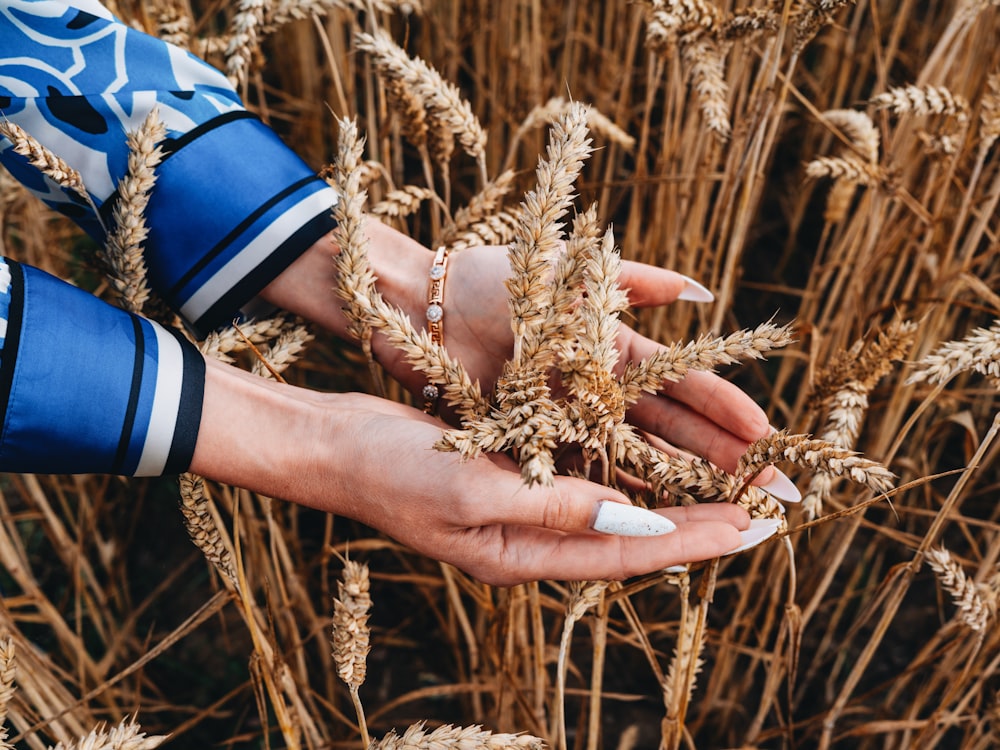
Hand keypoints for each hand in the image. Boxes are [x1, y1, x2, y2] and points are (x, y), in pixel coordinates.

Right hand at [261, 221, 799, 501]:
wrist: (336, 444)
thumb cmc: (391, 468)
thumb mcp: (470, 488)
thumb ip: (553, 505)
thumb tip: (634, 519)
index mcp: (522, 554)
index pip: (626, 551)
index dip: (692, 539)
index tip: (752, 526)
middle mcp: (531, 540)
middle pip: (633, 536)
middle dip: (699, 523)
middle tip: (765, 511)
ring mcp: (522, 511)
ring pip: (616, 509)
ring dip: (671, 496)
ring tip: (728, 485)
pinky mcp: (513, 477)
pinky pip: (585, 479)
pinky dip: (626, 470)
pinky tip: (656, 456)